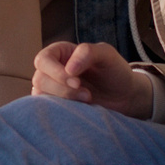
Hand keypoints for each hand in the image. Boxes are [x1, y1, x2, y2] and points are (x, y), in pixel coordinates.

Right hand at [32, 40, 151, 116]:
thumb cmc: (114, 71)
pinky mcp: (56, 106)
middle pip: (40, 80)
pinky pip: (47, 111)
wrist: (123, 96)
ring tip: (87, 101)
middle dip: (63, 90)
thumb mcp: (106, 54)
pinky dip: (62, 112)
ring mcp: (52, 89)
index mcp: (59, 53)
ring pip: (41, 97)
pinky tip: (80, 110)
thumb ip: (87, 52)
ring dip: (64, 101)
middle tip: (87, 95)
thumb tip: (68, 69)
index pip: (42, 60)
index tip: (77, 82)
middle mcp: (51, 70)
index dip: (56, 72)